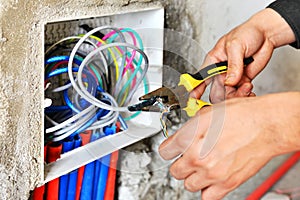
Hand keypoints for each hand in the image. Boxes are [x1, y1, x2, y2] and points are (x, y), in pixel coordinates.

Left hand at [159, 92, 299, 199]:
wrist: (266, 124)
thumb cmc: (241, 115)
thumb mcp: (207, 113)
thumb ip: (189, 129)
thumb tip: (182, 137)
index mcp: (189, 139)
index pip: (165, 152)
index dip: (168, 149)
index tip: (172, 149)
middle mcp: (198, 158)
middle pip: (175, 171)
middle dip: (180, 163)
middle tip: (189, 157)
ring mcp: (212, 173)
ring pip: (189, 185)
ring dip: (193, 176)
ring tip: (202, 166)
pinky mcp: (227, 183)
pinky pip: (207, 196)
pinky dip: (206, 189)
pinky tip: (211, 178)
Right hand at [191, 8, 295, 102]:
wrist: (266, 34)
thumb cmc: (247, 32)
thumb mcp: (236, 45)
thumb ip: (233, 65)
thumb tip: (229, 81)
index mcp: (213, 61)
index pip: (200, 78)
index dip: (196, 90)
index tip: (194, 99)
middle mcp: (221, 71)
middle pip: (215, 92)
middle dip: (222, 98)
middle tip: (231, 96)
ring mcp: (232, 77)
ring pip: (228, 95)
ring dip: (237, 95)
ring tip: (246, 87)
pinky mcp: (243, 81)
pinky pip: (240, 94)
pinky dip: (245, 95)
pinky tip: (249, 90)